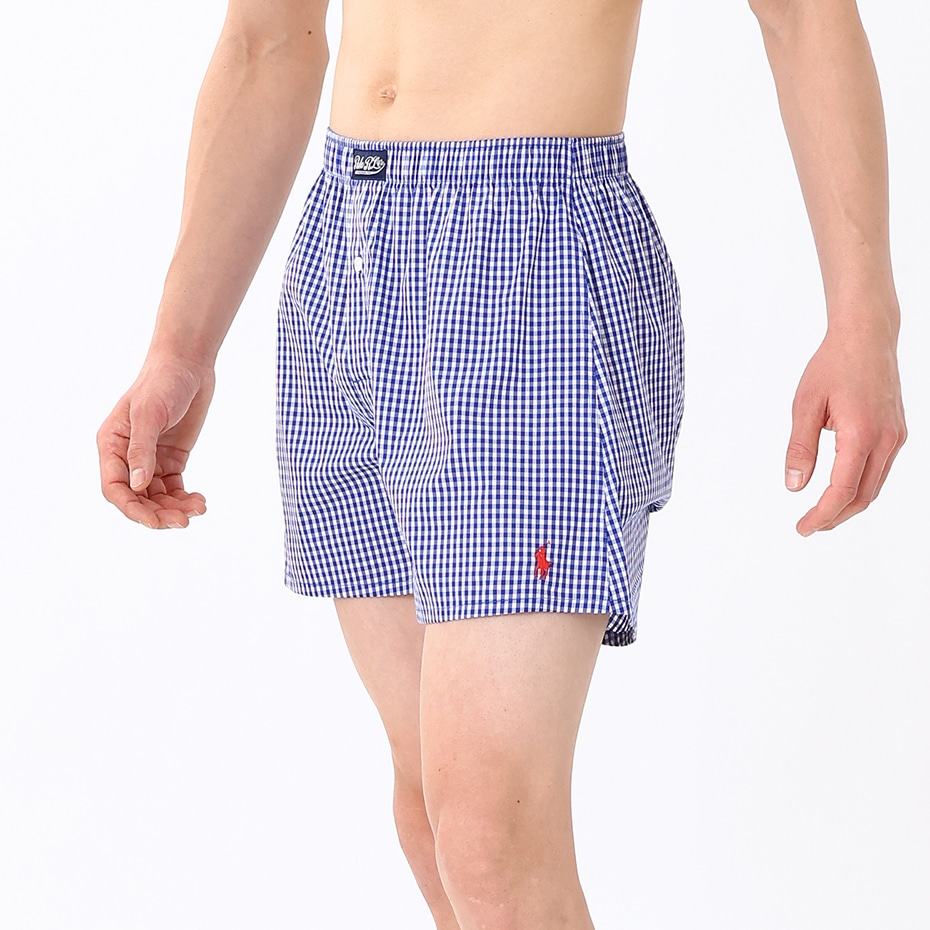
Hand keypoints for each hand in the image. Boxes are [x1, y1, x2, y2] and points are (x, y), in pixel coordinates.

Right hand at [97, 355, 215, 528]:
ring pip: (157, 497)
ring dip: (175, 508)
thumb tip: (137, 486)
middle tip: (184, 521)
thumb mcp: (149, 415)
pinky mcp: (171, 458)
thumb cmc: (162, 382)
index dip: (132, 509)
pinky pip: (174, 488)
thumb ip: (141, 451)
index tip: (155, 521)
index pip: (115, 488)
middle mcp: (127, 456)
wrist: (188, 365)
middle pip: (137, 498)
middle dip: (158, 513)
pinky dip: (185, 499)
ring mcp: (150, 459)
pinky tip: (200, 500)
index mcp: (112, 445)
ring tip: (199, 508)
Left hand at [785, 327, 906, 535]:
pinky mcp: (896, 433)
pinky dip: (860, 487)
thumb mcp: (805, 405)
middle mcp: (886, 440)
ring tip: (821, 514)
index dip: (822, 514)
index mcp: (862, 434)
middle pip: (862, 496)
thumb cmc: (834, 365)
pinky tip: (840, 489)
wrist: (866, 337)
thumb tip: (795, 486)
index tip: (803, 527)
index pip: (842, 490)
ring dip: (848, 505)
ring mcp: (895, 437)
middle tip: (808, 526)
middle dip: (835, 517)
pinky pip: (880, 471)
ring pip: (874, 486)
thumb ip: (800, 448)